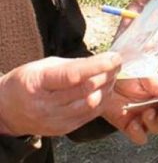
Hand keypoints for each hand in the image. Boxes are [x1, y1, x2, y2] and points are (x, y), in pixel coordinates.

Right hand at [0, 53, 121, 136]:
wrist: (8, 109)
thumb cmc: (29, 81)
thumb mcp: (45, 65)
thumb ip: (73, 64)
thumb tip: (102, 61)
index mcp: (38, 83)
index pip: (71, 76)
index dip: (97, 66)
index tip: (114, 58)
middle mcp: (46, 105)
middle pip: (85, 90)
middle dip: (107, 74)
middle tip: (117, 63)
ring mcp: (54, 120)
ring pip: (91, 104)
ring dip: (107, 87)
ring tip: (112, 74)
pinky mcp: (63, 129)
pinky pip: (90, 115)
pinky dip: (102, 100)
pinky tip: (104, 89)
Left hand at [102, 76, 157, 144]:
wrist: (104, 81)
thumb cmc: (127, 73)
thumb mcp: (145, 75)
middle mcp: (157, 106)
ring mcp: (144, 118)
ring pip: (157, 129)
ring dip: (153, 123)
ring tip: (145, 114)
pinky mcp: (130, 126)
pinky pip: (140, 138)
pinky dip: (138, 133)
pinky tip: (132, 124)